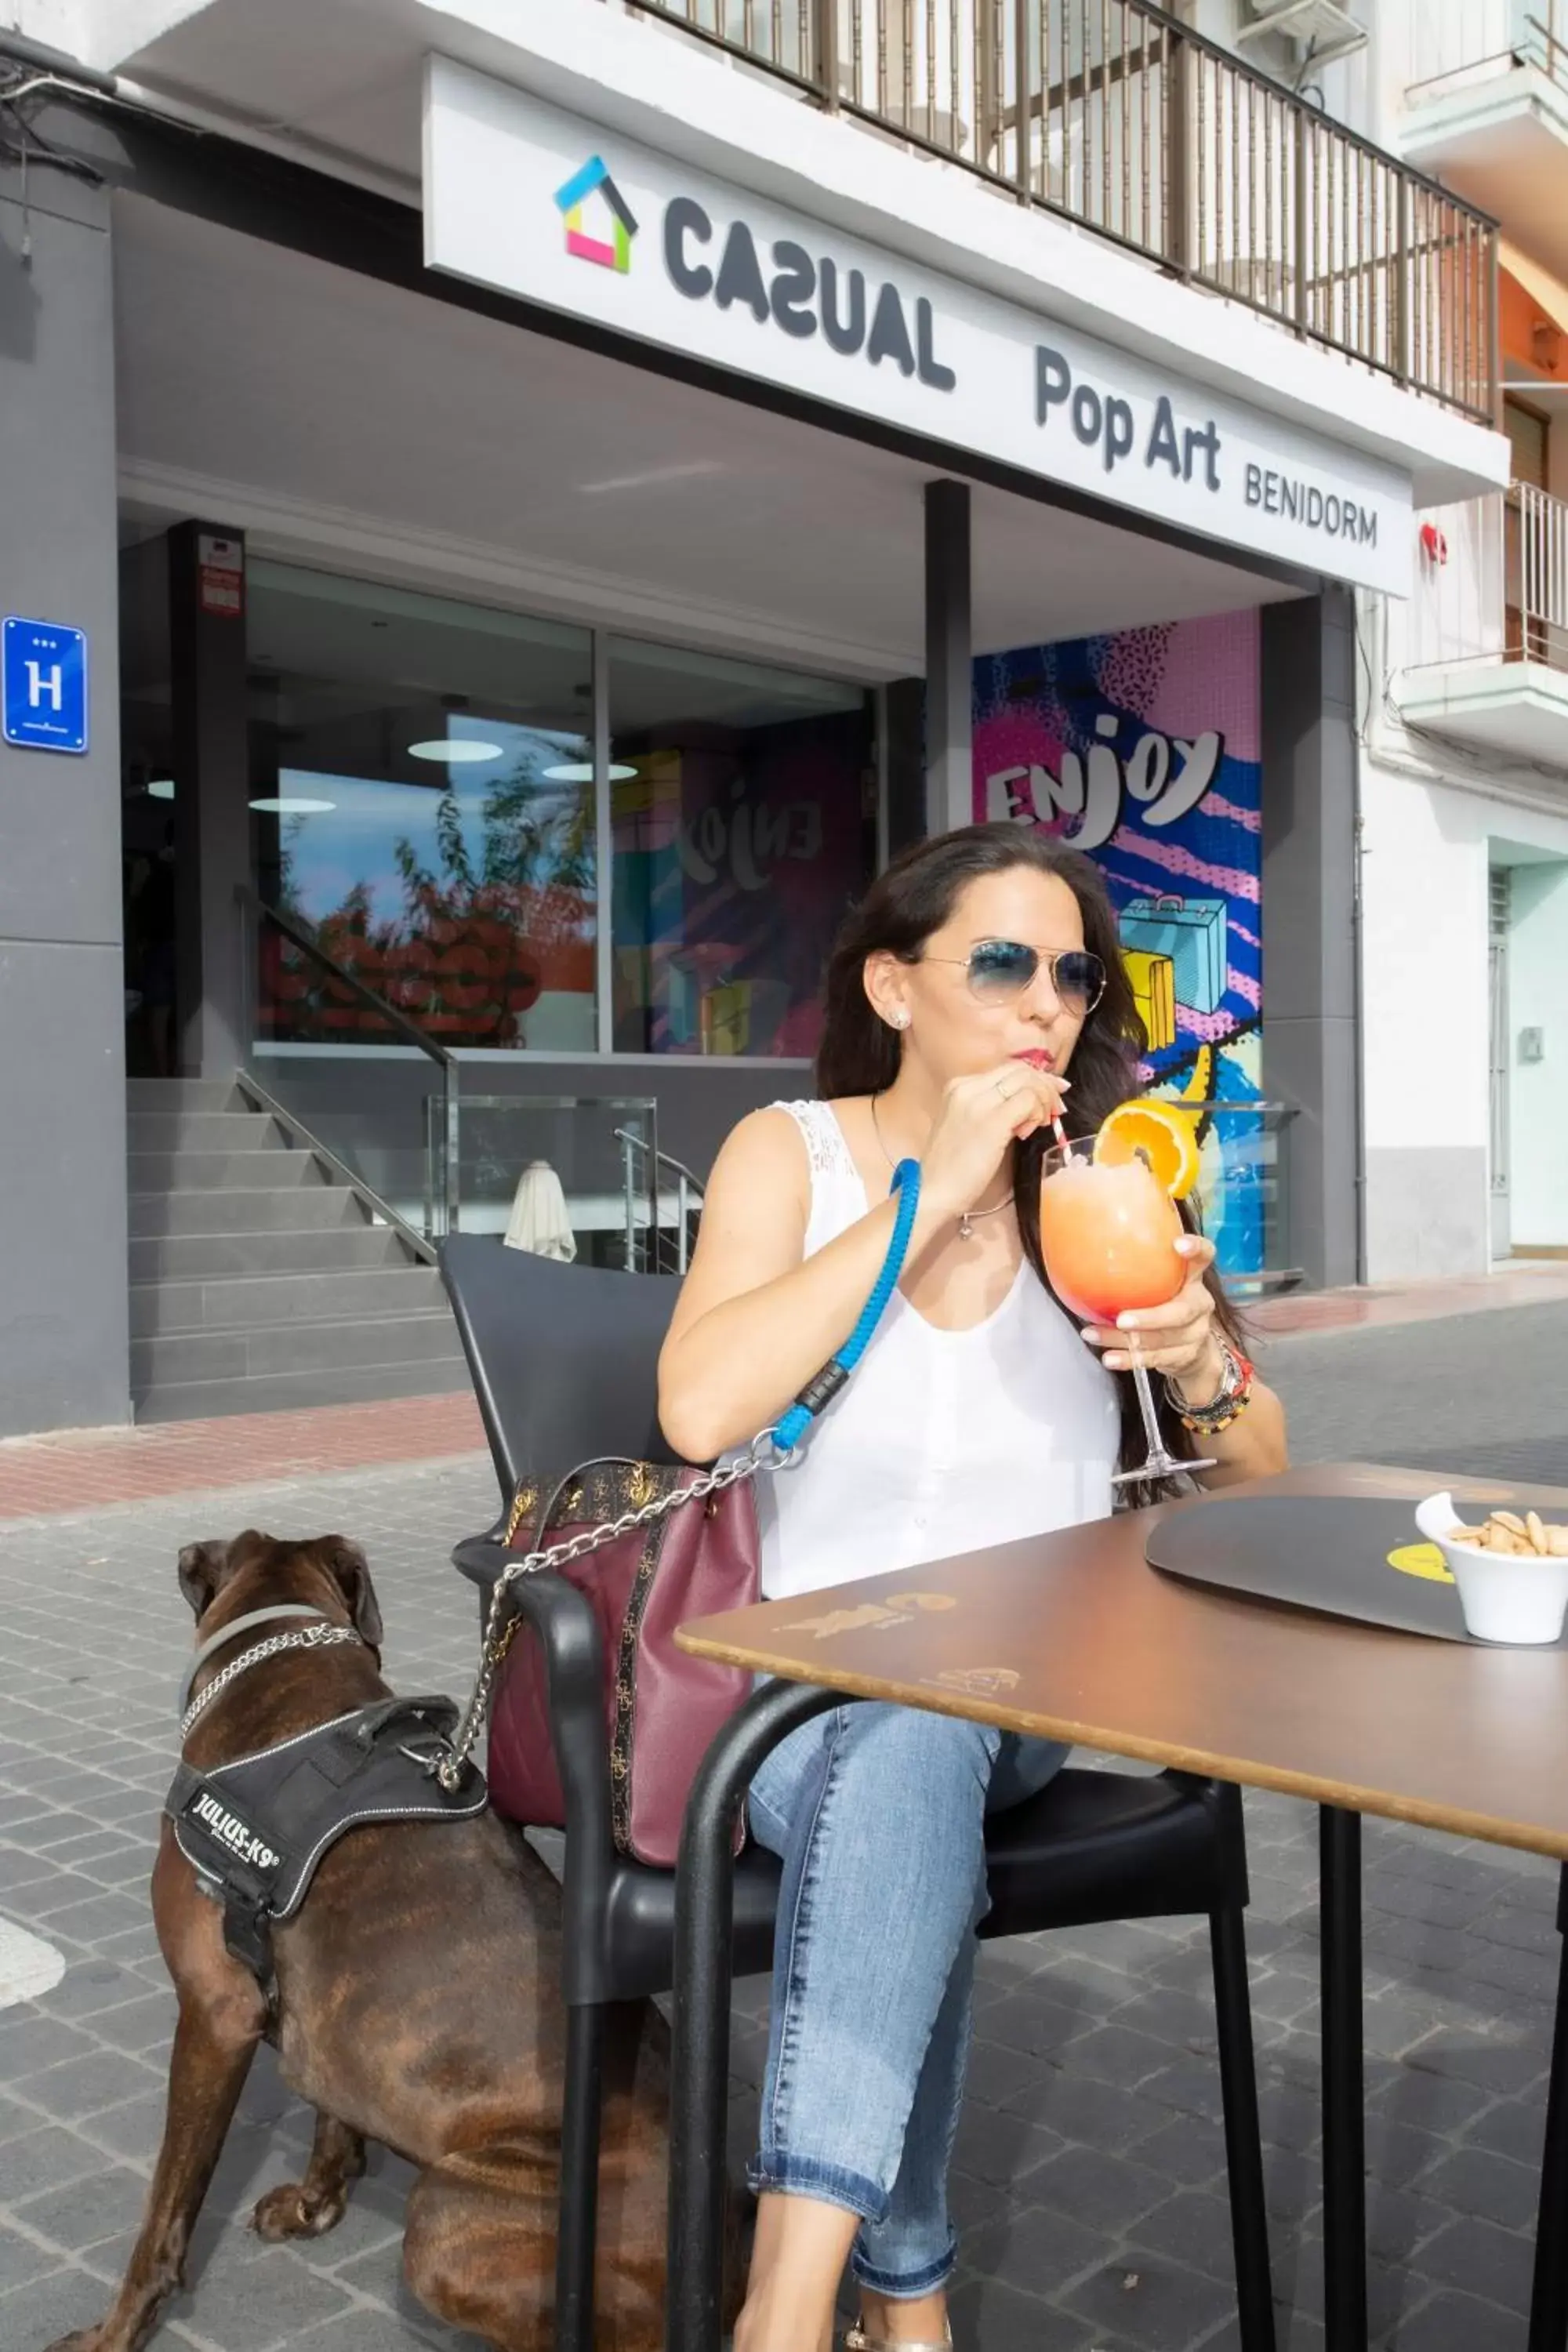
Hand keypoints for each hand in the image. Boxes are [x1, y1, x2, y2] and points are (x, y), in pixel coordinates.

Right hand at [920, 1062, 1070, 1225]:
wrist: (933, 1191)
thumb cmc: (951, 1167)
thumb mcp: (967, 1126)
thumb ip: (991, 1109)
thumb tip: (1027, 1102)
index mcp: (959, 1086)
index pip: (1008, 1069)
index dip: (1035, 1078)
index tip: (1052, 1092)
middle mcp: (968, 1088)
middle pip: (1021, 1071)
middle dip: (1046, 1086)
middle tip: (1057, 1108)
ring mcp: (979, 1102)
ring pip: (1028, 1082)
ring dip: (1044, 1100)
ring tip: (1041, 1123)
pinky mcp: (993, 1121)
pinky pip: (1029, 1101)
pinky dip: (1037, 1113)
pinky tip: (1027, 1132)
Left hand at [1080, 1234, 1224, 1391]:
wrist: (1193, 1349)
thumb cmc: (1166, 1305)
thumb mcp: (1161, 1285)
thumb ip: (1140, 1272)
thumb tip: (1087, 1253)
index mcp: (1194, 1278)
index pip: (1204, 1256)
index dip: (1196, 1249)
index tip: (1178, 1244)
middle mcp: (1201, 1304)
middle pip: (1181, 1311)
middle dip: (1150, 1317)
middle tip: (1122, 1319)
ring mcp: (1196, 1333)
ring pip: (1161, 1339)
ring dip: (1124, 1339)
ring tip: (1093, 1335)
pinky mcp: (1186, 1356)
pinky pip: (1155, 1359)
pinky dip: (1129, 1359)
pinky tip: (1109, 1357)